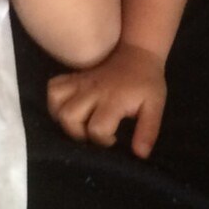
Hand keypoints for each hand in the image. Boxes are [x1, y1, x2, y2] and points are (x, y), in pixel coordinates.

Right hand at [47, 43, 166, 157]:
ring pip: (57, 104)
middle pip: (70, 117)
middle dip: (78, 133)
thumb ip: (148, 131)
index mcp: (114, 100)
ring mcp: (80, 82)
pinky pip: (53, 88)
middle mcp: (93, 91)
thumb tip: (140, 155)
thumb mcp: (155, 106)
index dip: (103, 140)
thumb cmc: (147, 83)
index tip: (114, 139)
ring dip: (64, 120)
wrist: (138, 54)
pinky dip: (55, 102)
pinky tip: (68, 109)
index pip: (97, 128)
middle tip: (93, 133)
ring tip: (81, 124)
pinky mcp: (74, 77)